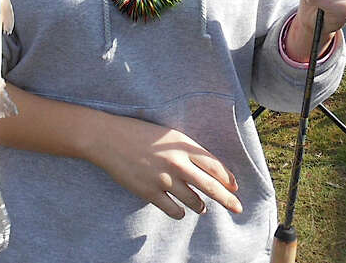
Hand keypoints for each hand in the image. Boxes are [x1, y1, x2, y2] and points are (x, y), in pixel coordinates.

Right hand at [78, 114, 242, 218]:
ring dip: (200, 206)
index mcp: (183, 145)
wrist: (107, 138)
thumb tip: (207, 170)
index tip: (234, 187)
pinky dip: (180, 212)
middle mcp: (177, 163)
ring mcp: (164, 179)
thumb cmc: (138, 133)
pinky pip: (174, 210)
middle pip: (211, 187)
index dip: (227, 179)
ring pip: (194, 202)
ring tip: (199, 206)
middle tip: (238, 208)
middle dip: (228, 200)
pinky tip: (179, 210)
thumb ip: (188, 150)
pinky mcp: (150, 192)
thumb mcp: (167, 135)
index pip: (215, 166)